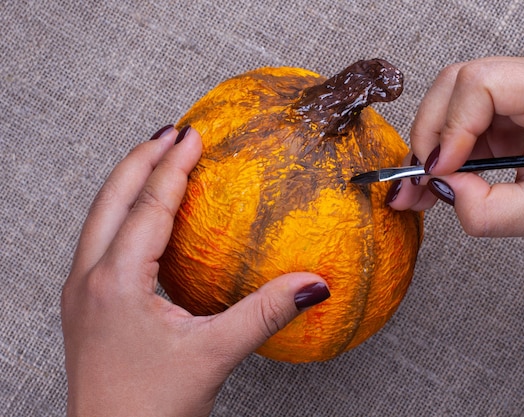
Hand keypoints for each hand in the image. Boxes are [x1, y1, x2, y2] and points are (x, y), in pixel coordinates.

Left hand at [61, 126, 329, 416]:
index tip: (194, 135)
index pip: (149, 205)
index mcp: (116, 281)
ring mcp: (81, 291)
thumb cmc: (148, 409)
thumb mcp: (214, 355)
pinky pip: (101, 239)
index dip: (174, 165)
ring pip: (100, 216)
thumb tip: (312, 285)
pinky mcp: (86, 305)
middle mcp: (90, 278)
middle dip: (141, 158)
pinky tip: (144, 216)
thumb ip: (266, 313)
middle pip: (111, 197)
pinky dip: (123, 212)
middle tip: (172, 131)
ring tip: (155, 159)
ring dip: (128, 181)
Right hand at [388, 55, 523, 243]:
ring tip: (418, 188)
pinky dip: (438, 154)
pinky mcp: (502, 116)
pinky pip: (456, 124)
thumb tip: (441, 189)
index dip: (451, 126)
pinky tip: (431, 182)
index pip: (480, 83)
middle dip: (428, 134)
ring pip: (448, 103)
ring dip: (427, 146)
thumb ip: (488, 210)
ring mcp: (515, 96)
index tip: (441, 170)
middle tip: (420, 179)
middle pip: (454, 85)